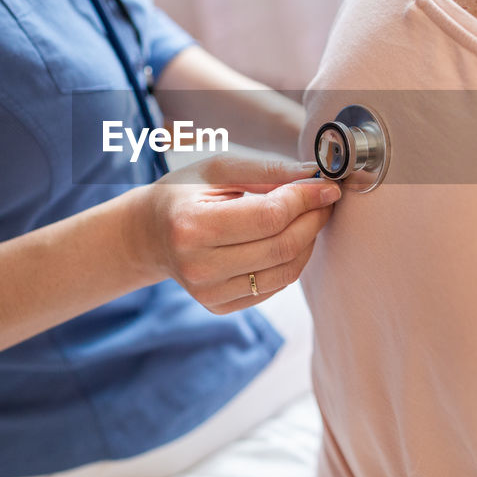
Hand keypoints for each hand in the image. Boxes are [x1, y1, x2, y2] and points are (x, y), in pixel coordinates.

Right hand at [135, 155, 341, 313]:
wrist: (150, 235)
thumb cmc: (185, 194)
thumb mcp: (217, 170)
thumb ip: (267, 171)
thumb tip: (315, 176)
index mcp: (192, 225)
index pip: (268, 217)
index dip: (305, 200)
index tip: (327, 186)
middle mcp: (198, 266)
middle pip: (281, 246)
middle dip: (313, 219)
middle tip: (325, 200)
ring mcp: (208, 293)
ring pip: (285, 272)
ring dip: (308, 241)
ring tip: (309, 217)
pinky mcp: (219, 306)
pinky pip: (275, 287)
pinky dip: (292, 261)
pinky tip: (289, 239)